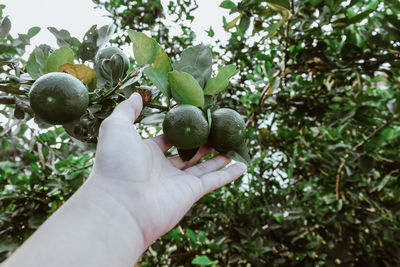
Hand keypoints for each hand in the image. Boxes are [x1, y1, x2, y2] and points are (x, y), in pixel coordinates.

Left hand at [91, 93, 246, 247]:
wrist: (120, 204)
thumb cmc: (116, 163)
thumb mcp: (116, 127)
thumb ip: (127, 110)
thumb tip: (135, 95)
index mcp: (147, 153)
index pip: (168, 139)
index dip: (181, 128)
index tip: (195, 117)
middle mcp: (163, 168)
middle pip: (188, 153)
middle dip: (203, 142)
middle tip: (218, 128)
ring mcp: (178, 182)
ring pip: (203, 167)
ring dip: (218, 156)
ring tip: (231, 143)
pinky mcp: (191, 193)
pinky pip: (214, 182)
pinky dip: (229, 175)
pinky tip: (242, 166)